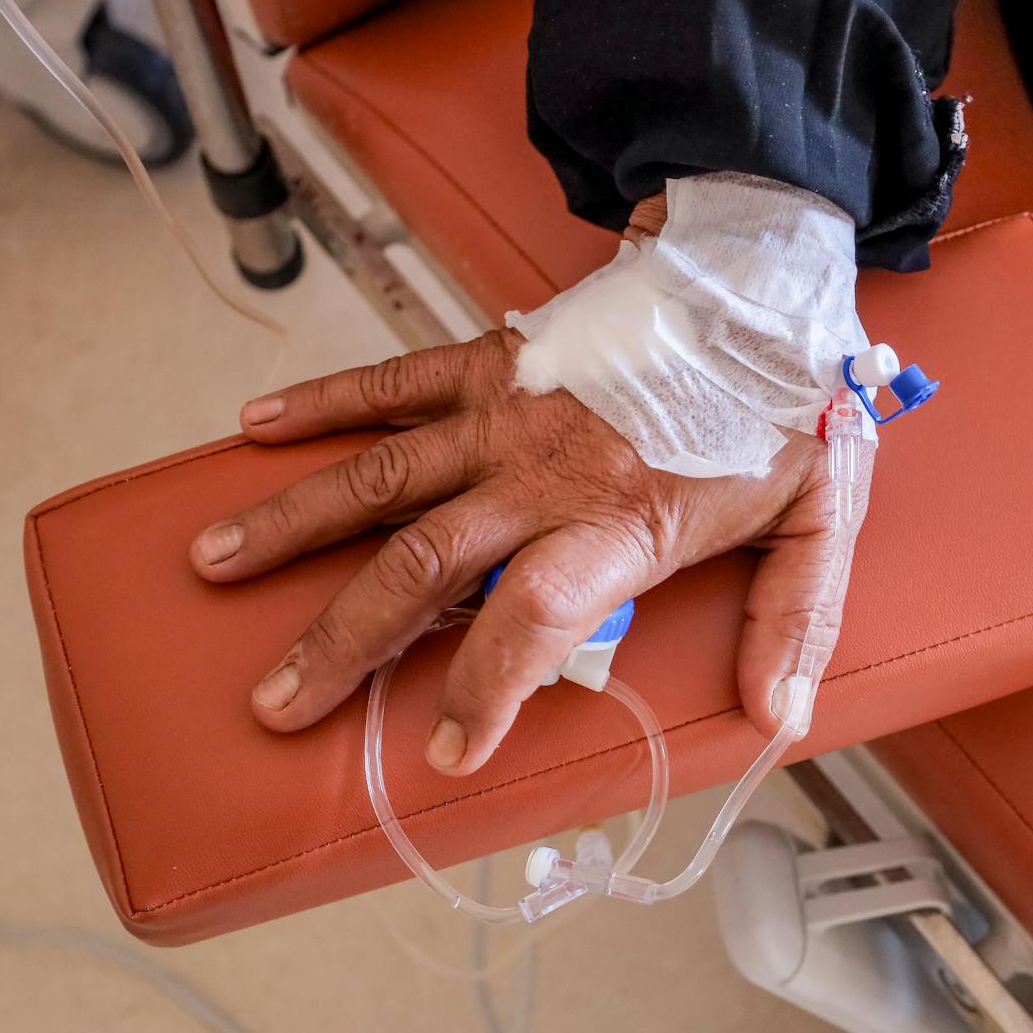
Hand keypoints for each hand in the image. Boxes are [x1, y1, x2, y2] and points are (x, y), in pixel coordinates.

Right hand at [190, 329, 868, 775]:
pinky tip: (253, 428)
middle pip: (424, 563)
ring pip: (380, 476)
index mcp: (620, 518)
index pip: (536, 616)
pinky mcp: (489, 360)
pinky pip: (393, 381)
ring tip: (213, 566)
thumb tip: (778, 718)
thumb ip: (792, 620)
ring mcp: (505, 410)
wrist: (755, 283)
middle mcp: (542, 470)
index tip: (449, 749)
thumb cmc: (778, 408)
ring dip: (293, 524)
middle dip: (344, 640)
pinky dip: (323, 403)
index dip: (488, 687)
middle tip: (279, 701)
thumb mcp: (818, 518)